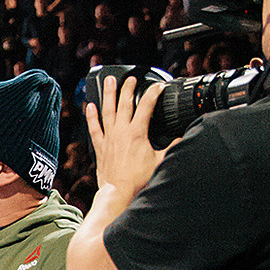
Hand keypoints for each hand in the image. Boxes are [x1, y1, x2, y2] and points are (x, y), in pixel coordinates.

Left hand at [85, 74, 168, 203]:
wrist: (119, 191)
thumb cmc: (138, 178)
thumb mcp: (160, 160)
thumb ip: (170, 146)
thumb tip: (180, 138)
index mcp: (137, 132)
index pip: (147, 106)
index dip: (153, 93)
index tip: (158, 86)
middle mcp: (121, 131)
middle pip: (125, 103)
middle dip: (128, 88)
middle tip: (131, 78)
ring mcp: (109, 137)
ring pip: (108, 110)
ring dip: (108, 94)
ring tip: (109, 81)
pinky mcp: (100, 146)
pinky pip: (94, 127)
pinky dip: (91, 116)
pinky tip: (89, 106)